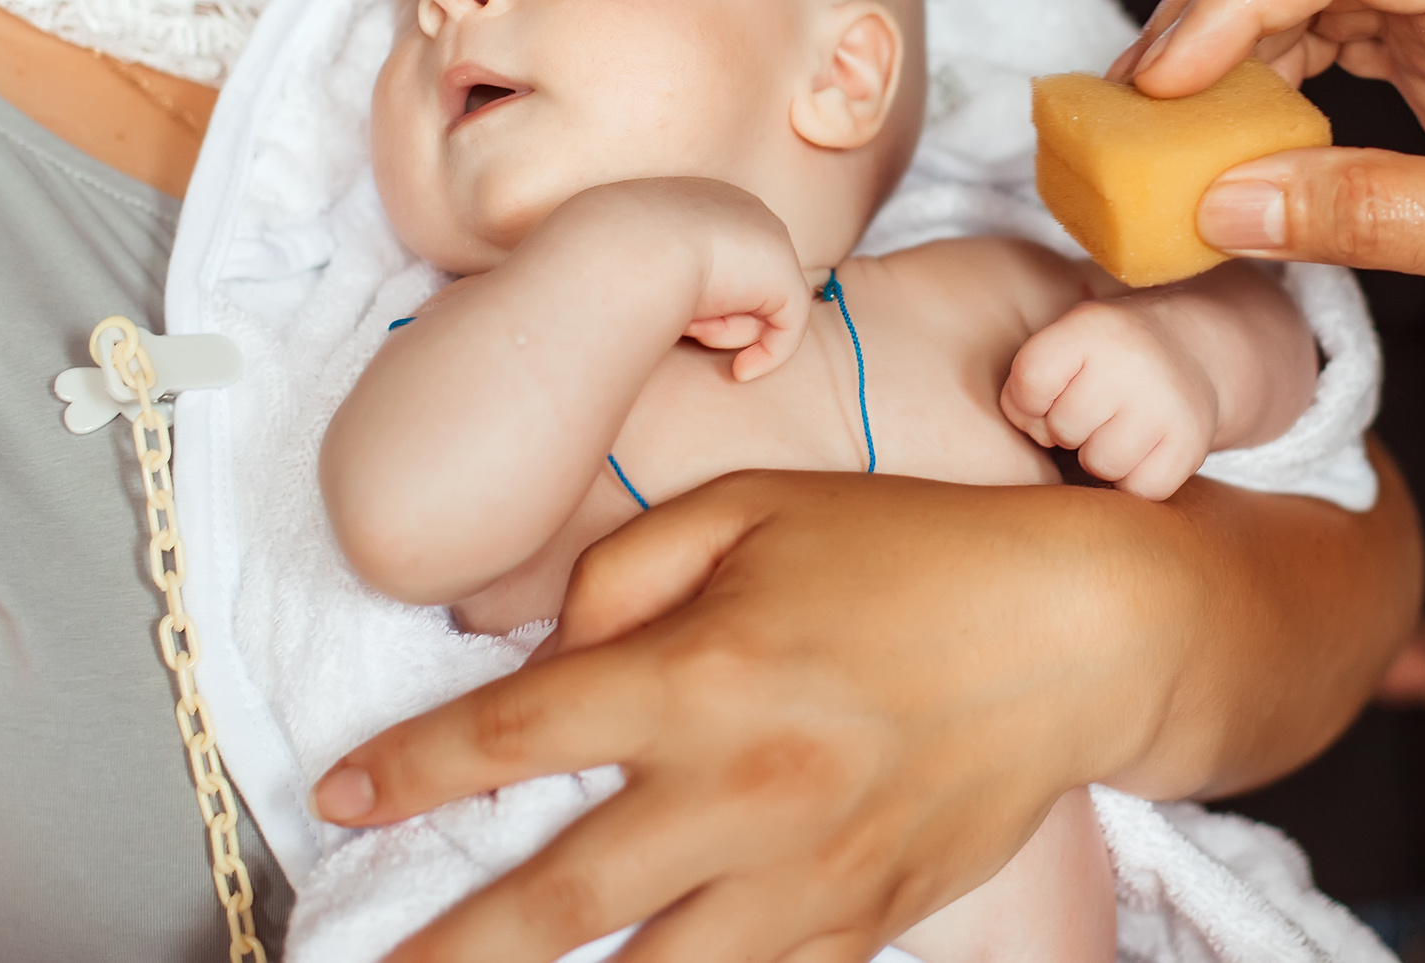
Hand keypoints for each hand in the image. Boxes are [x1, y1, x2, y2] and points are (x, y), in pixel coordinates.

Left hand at [310, 456, 1423, 962]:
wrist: (1082, 635)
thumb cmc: (913, 552)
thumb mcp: (756, 506)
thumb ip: (624, 574)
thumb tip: (539, 661)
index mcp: (704, 673)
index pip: (517, 738)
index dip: (414, 772)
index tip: (342, 797)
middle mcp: (741, 792)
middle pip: (554, 903)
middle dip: (446, 953)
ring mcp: (805, 877)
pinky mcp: (860, 923)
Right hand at [573, 178, 810, 379]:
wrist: (627, 249)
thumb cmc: (613, 254)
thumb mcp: (630, 262)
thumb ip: (656, 275)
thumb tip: (661, 304)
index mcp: (704, 200)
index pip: (717, 258)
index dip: (697, 296)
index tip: (675, 315)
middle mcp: (742, 211)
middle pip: (741, 283)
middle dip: (714, 314)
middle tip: (683, 321)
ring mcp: (768, 239)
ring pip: (758, 308)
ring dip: (724, 330)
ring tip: (692, 322)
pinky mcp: (785, 278)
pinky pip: (788, 330)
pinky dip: (768, 357)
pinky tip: (740, 373)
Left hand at [1000, 263, 1313, 498]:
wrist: (1193, 347)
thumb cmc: (1107, 355)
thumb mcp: (1066, 340)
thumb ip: (1031, 382)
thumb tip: (1036, 441)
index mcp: (1091, 326)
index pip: (1029, 382)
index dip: (1029, 400)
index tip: (1052, 391)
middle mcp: (1132, 361)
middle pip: (1062, 428)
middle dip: (1069, 427)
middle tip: (1096, 406)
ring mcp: (1166, 404)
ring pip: (1100, 464)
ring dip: (1102, 455)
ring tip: (1120, 425)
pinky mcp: (1190, 444)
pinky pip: (1139, 489)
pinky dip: (1137, 477)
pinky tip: (1147, 445)